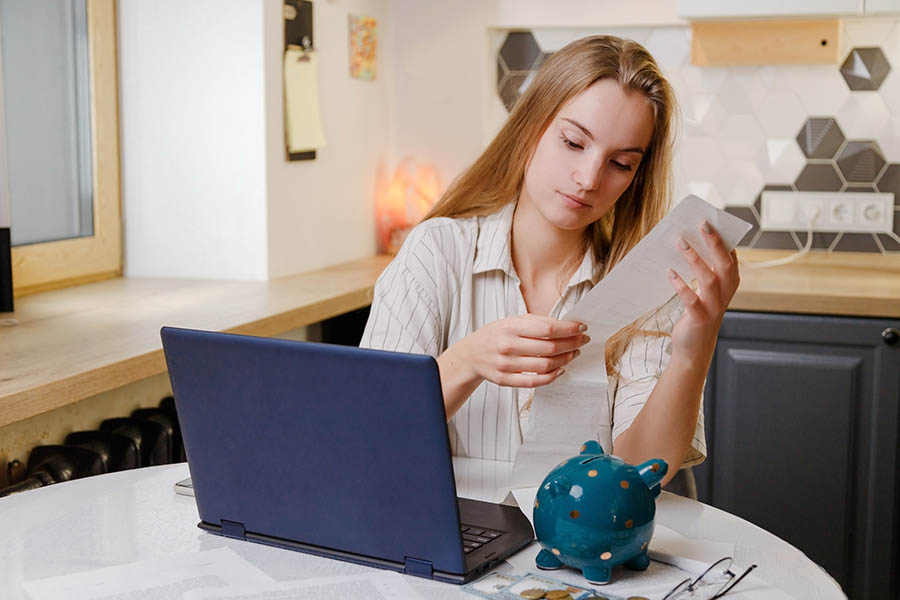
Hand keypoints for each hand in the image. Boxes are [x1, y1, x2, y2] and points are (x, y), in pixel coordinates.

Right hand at [452, 314, 588, 387]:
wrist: (471, 354)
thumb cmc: (495, 335)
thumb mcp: (512, 321)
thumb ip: (537, 323)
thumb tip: (567, 326)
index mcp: (511, 327)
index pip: (547, 328)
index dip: (569, 329)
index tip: (581, 328)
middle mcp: (508, 345)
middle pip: (550, 348)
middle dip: (572, 344)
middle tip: (582, 341)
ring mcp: (506, 365)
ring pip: (545, 366)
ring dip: (565, 360)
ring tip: (573, 354)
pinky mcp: (506, 380)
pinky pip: (535, 382)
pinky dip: (552, 377)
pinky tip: (560, 369)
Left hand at [667, 220, 739, 365]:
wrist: (694, 349)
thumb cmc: (698, 314)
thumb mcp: (704, 292)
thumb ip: (702, 271)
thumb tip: (686, 243)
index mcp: (729, 285)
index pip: (731, 257)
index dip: (725, 239)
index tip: (714, 220)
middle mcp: (726, 294)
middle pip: (724, 264)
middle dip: (714, 243)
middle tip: (702, 224)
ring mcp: (714, 307)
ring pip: (709, 279)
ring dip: (695, 259)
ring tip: (680, 242)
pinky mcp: (700, 319)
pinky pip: (691, 299)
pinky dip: (681, 285)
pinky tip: (669, 272)